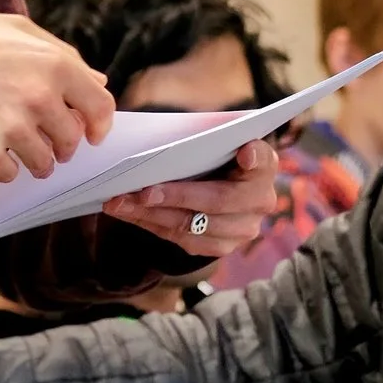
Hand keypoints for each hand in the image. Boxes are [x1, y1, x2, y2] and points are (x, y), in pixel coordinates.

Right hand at [0, 11, 113, 180]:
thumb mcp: (14, 29)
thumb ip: (61, 54)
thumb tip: (97, 80)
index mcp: (53, 64)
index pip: (100, 107)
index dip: (99, 126)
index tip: (91, 135)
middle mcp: (39, 97)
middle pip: (72, 141)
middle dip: (60, 143)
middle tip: (38, 136)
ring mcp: (12, 128)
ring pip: (44, 164)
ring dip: (32, 159)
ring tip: (8, 141)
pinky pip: (10, 175)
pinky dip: (0, 166)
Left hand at [101, 139, 280, 257]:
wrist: (219, 184)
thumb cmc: (213, 153)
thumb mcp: (217, 139)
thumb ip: (210, 136)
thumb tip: (182, 143)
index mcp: (263, 166)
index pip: (263, 160)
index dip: (255, 157)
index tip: (244, 152)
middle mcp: (260, 202)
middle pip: (217, 201)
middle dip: (176, 196)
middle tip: (141, 191)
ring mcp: (241, 230)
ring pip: (193, 226)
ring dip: (151, 214)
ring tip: (119, 202)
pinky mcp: (219, 246)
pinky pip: (180, 239)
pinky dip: (149, 224)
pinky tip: (126, 212)